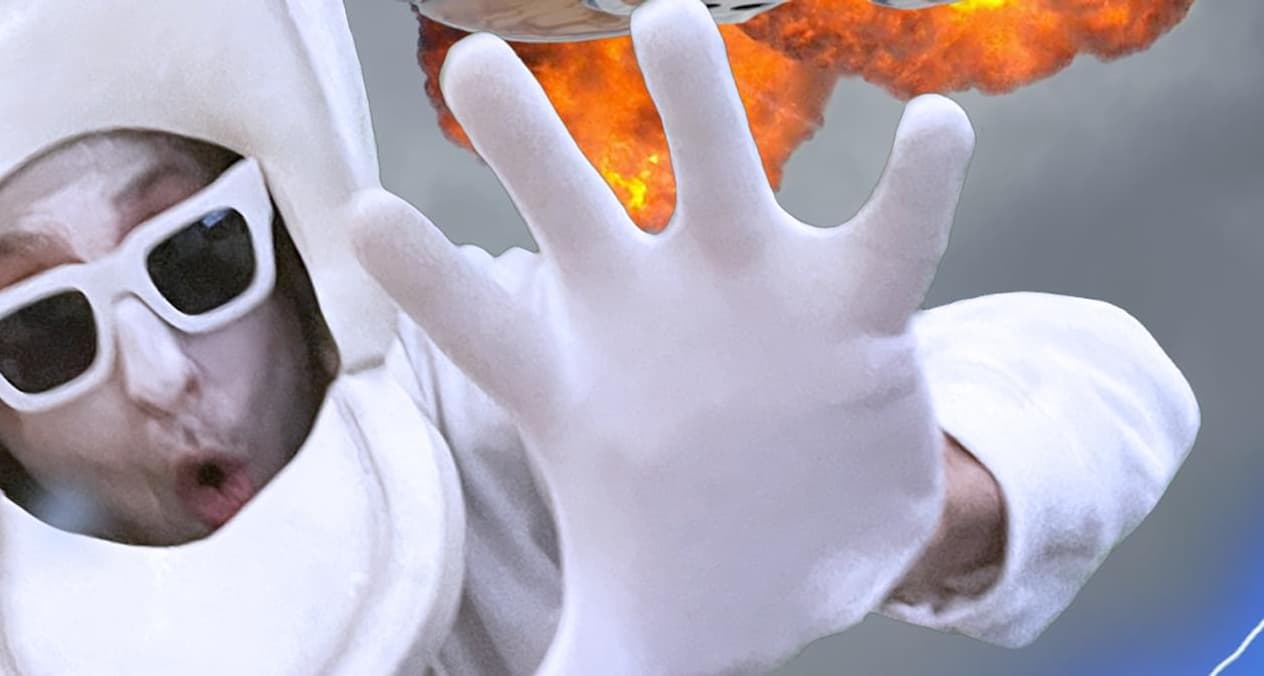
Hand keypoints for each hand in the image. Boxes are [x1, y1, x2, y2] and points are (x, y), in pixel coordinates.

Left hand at [348, 0, 971, 671]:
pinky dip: (917, 183)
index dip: (426, 276)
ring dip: (698, 99)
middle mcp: (649, 309)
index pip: (479, 323)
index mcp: (572, 378)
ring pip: (720, 169)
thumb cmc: (698, 558)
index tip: (360, 213)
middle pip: (574, 210)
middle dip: (532, 138)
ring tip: (674, 25)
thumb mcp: (635, 633)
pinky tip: (929, 131)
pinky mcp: (858, 300)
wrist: (821, 537)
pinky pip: (894, 229)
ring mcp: (752, 289)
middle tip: (476, 56)